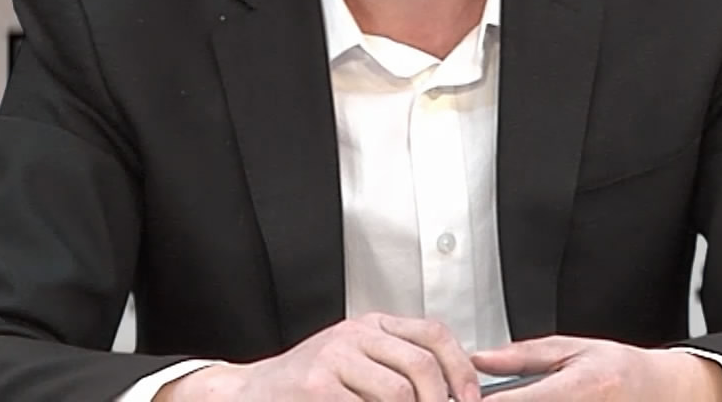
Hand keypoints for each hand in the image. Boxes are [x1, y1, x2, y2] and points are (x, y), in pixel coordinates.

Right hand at [157, 313, 484, 401]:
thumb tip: (451, 389)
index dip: (460, 367)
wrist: (251, 392)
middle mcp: (354, 335)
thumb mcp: (356, 362)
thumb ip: (396, 365)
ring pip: (398, 392)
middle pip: (420, 365)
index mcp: (371, 326)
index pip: (432, 334)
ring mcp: (334, 358)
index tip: (471, 397)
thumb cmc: (307, 384)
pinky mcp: (316, 386)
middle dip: (440, 400)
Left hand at [469, 336, 721, 400]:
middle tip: (471, 398)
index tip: (463, 396)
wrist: (661, 392)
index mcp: (580, 388)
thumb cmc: (621, 369)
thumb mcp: (573, 348)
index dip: (485, 401)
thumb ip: (523, 356)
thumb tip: (479, 358)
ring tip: (503, 398)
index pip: (518, 401)